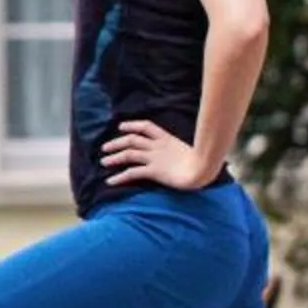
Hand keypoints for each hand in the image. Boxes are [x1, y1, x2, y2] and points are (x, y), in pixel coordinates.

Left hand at [102, 118, 216, 189]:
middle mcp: (158, 146)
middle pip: (132, 140)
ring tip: (103, 162)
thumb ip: (181, 150)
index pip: (146, 126)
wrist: (204, 170)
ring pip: (129, 154)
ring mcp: (155, 158)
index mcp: (167, 139)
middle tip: (104, 147)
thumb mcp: (191, 151)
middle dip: (117, 142)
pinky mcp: (154, 171)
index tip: (120, 126)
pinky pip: (132, 173)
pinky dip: (119, 177)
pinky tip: (110, 181)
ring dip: (114, 157)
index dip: (132, 125)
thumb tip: (181, 153)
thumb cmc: (203, 162)